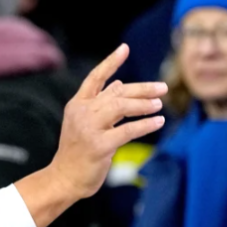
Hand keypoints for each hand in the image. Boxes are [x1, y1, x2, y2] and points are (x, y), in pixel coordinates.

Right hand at [16, 45, 164, 226]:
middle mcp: (82, 112)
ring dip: (144, 104)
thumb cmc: (78, 151)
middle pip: (116, 92)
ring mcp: (89, 128)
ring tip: (160, 104)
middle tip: (162, 87)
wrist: (64, 178)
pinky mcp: (99, 145)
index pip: (95, 78)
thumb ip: (101, 104)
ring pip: (121, 107)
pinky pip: (127, 130)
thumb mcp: (84, 123)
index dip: (111, 62)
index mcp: (77, 104)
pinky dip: (145, 125)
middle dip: (142, 89)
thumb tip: (119, 83)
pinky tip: (158, 121)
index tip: (125, 48)